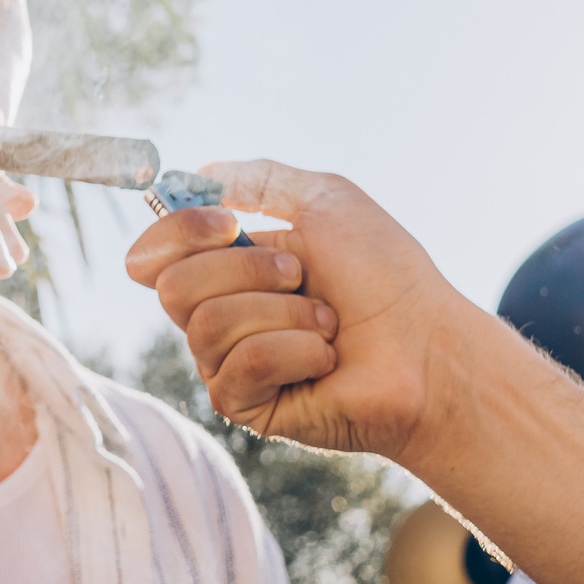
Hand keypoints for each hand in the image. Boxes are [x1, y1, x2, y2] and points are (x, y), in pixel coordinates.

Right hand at [124, 160, 464, 458]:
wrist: (429, 344)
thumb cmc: (388, 275)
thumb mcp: (326, 200)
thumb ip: (259, 177)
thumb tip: (197, 177)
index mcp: (228, 269)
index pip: (154, 254)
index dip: (178, 233)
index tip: (230, 225)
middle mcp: (220, 316)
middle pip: (172, 289)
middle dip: (247, 272)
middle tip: (303, 277)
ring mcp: (229, 364)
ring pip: (206, 327)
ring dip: (283, 314)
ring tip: (329, 323)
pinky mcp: (247, 406)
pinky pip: (238, 367)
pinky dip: (293, 351)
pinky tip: (326, 358)